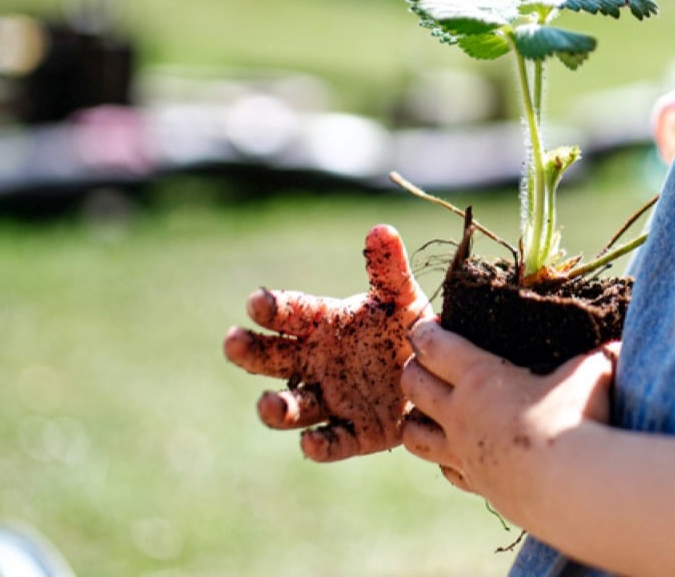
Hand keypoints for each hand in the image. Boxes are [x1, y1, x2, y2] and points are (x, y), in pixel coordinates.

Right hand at [223, 225, 431, 461]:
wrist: (440, 375)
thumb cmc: (409, 330)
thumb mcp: (403, 298)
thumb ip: (389, 269)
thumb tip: (380, 230)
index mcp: (324, 325)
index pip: (290, 313)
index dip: (273, 307)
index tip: (256, 301)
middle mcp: (318, 363)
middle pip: (273, 359)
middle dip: (250, 352)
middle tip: (233, 342)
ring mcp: (332, 400)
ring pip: (293, 407)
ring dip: (277, 408)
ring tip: (268, 403)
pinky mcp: (355, 434)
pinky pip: (332, 442)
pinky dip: (319, 445)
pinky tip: (311, 443)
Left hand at [399, 319, 617, 520]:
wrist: (574, 488)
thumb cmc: (579, 419)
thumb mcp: (591, 372)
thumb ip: (596, 355)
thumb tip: (617, 342)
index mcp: (480, 376)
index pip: (434, 346)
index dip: (426, 332)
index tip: (429, 326)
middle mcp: (461, 414)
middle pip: (412, 385)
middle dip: (413, 369)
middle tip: (427, 362)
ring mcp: (464, 454)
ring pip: (413, 435)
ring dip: (416, 418)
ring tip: (431, 410)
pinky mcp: (478, 485)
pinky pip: (446, 470)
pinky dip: (445, 459)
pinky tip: (462, 453)